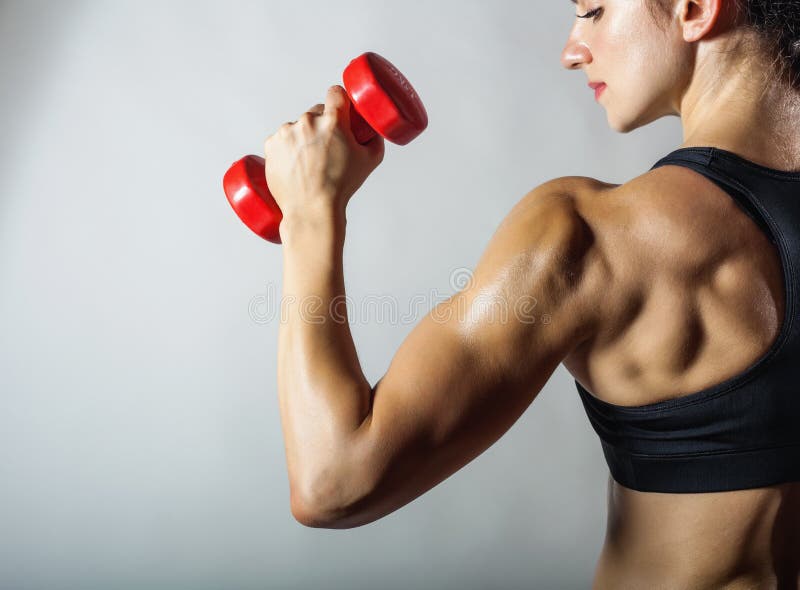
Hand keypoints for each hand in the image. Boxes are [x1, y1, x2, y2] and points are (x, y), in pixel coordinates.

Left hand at [263, 85, 384, 218]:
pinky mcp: (271, 144)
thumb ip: (374, 140)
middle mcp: (307, 122)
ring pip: (297, 127)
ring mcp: (286, 132)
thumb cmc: (340, 188)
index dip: (339, 101)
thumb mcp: (369, 161)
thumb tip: (372, 130)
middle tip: (327, 148)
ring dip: (303, 138)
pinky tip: (296, 165)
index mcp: (333, 122)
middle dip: (322, 126)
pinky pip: (281, 139)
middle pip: (316, 112)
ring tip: (310, 162)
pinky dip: (287, 149)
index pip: (335, 93)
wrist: (311, 210)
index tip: (339, 109)